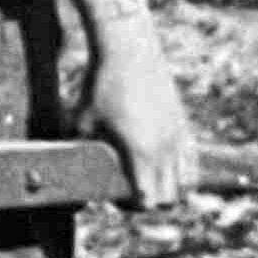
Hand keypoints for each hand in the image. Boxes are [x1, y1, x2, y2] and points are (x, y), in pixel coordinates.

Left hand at [72, 0, 196, 206]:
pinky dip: (182, 172)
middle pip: (171, 199)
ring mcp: (179, 138)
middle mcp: (166, 151)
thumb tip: (65, 170)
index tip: (115, 196)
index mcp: (141, 154)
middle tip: (129, 190)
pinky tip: (162, 165)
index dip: (131, 207)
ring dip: (170, 188)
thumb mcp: (80, 121)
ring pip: (187, 183)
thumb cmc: (99, 86)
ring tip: (147, 179)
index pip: (147, 201)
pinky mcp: (185, 126)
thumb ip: (80, 150)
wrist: (129, 51)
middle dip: (151, 202)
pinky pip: (192, 161)